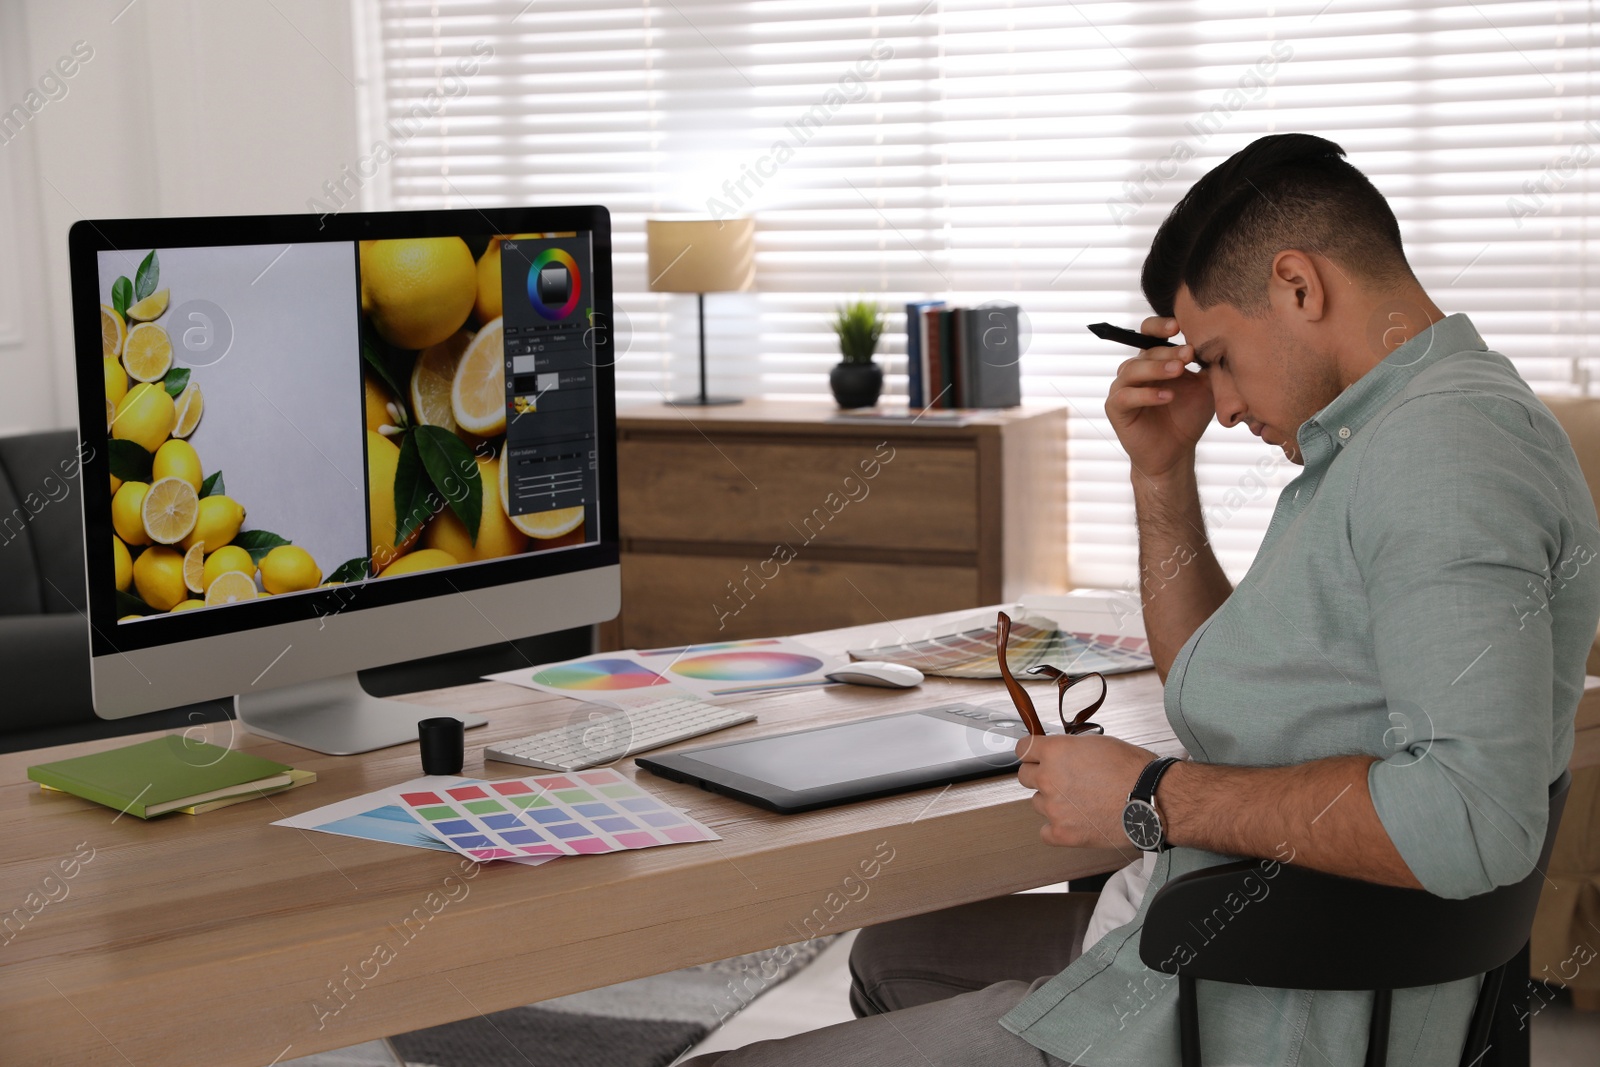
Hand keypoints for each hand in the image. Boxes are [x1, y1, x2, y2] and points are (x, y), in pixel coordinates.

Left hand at [1014, 733, 1155, 850]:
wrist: (1152, 799)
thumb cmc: (1133, 770)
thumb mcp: (1099, 744)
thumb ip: (1071, 749)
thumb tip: (1061, 754)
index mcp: (1056, 752)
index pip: (1022, 749)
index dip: (1031, 753)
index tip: (1036, 757)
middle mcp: (1049, 778)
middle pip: (1024, 777)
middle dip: (1040, 776)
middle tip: (1062, 781)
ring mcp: (1053, 807)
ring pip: (1037, 803)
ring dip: (1052, 802)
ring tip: (1079, 802)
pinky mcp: (1062, 833)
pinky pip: (1045, 831)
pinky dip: (1056, 828)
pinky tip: (1075, 822)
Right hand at [1103, 316, 1213, 480]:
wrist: (1176, 452)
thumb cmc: (1188, 417)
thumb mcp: (1204, 388)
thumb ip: (1207, 366)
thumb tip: (1218, 342)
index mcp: (1153, 361)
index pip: (1148, 333)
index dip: (1159, 326)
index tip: (1178, 326)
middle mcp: (1135, 371)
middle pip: (1145, 352)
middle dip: (1168, 352)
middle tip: (1188, 355)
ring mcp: (1122, 389)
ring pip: (1132, 369)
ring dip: (1156, 368)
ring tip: (1179, 371)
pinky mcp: (1116, 409)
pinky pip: (1126, 396)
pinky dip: (1146, 394)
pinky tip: (1166, 396)